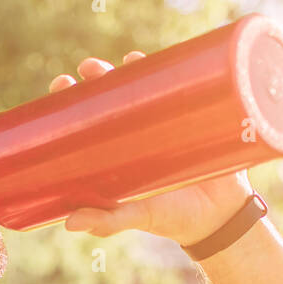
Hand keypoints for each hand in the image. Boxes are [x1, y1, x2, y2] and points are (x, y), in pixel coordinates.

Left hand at [49, 53, 252, 243]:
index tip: (61, 85)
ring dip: (134, 66)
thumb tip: (70, 224)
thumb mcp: (138, 217)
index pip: (88, 117)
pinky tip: (167, 60)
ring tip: (127, 60)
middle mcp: (139, 131)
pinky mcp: (196, 117)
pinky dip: (176, 69)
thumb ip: (107, 222)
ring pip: (147, 84)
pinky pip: (185, 87)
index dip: (73, 98)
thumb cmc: (172, 219)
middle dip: (99, 75)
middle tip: (89, 69)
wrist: (221, 218)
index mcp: (117, 150)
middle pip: (113, 94)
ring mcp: (168, 121)